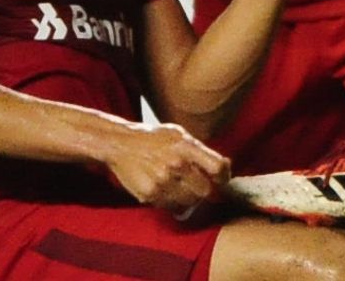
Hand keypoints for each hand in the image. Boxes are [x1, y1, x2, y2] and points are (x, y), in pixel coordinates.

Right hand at [101, 122, 229, 213]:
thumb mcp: (179, 135)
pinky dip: (174, 203)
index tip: (221, 180)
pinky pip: (171, 207)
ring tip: (183, 189)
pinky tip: (168, 191)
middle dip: (206, 190)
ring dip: (190, 199)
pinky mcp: (149, 195)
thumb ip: (201, 150)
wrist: (120, 144)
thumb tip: (224, 167)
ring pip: (190, 203)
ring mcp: (162, 181)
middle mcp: (175, 164)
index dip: (224, 177)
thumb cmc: (153, 139)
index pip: (217, 168)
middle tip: (200, 186)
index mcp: (186, 146)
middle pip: (206, 191)